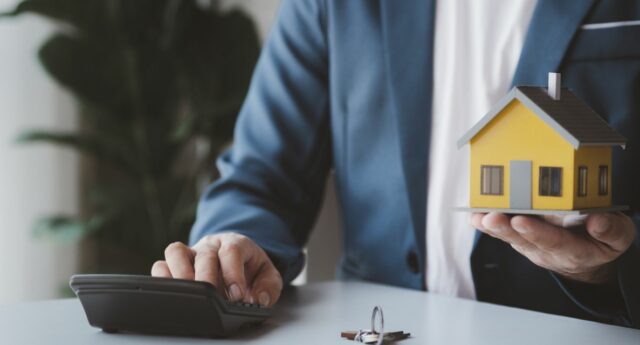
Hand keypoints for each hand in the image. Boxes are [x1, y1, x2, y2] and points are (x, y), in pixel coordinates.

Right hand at [151, 233, 282, 306]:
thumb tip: (259, 300)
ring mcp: (191, 252)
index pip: (231, 251)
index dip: (233, 273)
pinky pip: (161, 265)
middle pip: (204, 254)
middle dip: (207, 277)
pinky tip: (173, 293)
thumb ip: (269, 287)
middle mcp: (211, 245)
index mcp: (236, 243)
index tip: (236, 295)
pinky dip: (162, 278)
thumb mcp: (268, 275)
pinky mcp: (176, 264)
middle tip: (212, 297)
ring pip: (175, 251)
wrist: (238, 258)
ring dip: (180, 274)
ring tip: (189, 294)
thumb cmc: (251, 268)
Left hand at [471, 212, 635, 283]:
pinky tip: (475, 215)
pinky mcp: (520, 239)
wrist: (587, 258)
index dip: (537, 232)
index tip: (521, 221)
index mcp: (574, 250)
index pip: (554, 242)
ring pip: (508, 237)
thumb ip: (611, 231)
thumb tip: (598, 220)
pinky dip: (486, 224)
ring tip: (478, 217)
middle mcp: (547, 250)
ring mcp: (531, 245)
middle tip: (490, 219)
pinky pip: (502, 232)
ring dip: (491, 227)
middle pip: (524, 241)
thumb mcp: (618, 238)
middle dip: (505, 229)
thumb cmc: (601, 241)